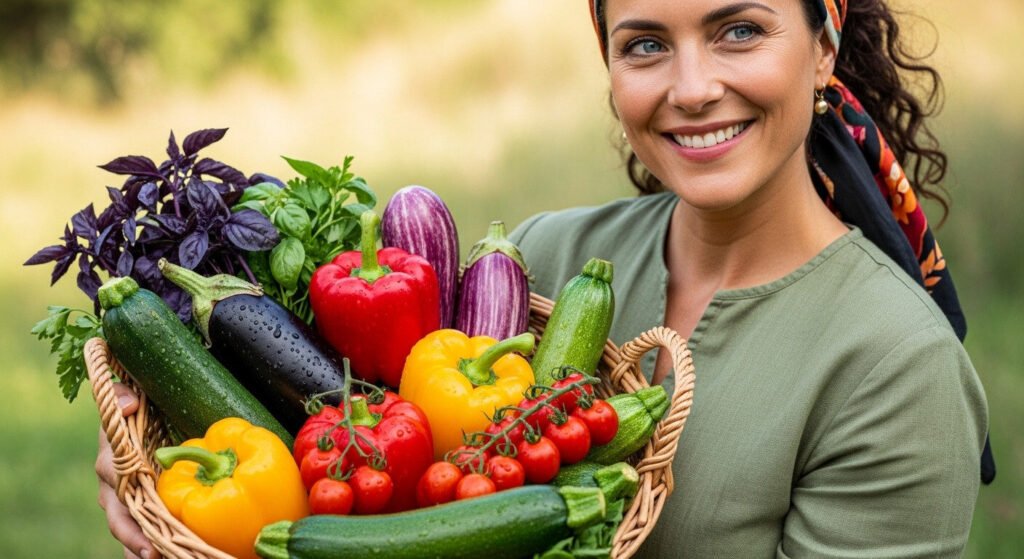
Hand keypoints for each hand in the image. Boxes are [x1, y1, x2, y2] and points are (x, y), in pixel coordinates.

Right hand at [95, 382, 153, 558]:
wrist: (140, 424)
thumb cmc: (137, 412)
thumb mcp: (130, 399)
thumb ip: (124, 395)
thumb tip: (128, 404)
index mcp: (111, 459)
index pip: (113, 478)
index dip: (123, 490)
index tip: (137, 508)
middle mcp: (113, 486)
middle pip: (118, 516)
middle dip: (133, 536)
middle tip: (152, 553)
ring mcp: (123, 502)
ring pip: (127, 530)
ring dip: (138, 548)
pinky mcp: (137, 511)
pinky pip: (138, 535)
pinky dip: (147, 549)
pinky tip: (165, 557)